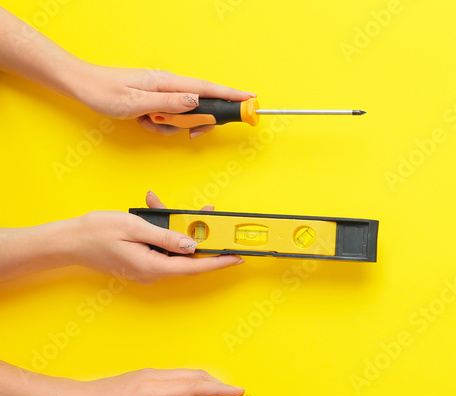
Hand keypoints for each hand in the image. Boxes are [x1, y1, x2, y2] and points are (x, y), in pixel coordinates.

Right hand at [64, 190, 241, 283]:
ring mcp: (146, 269)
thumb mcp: (135, 228)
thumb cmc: (96, 232)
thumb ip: (166, 237)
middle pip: (188, 257)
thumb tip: (192, 245)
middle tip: (215, 220)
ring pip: (174, 250)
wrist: (67, 241)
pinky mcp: (141, 263)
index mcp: (153, 266)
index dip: (219, 262)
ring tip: (178, 207)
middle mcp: (153, 272)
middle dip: (202, 237)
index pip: (195, 266)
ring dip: (180, 229)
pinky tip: (154, 209)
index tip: (237, 257)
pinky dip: (163, 230)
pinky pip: (161, 248)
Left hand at [73, 63, 252, 137]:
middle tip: (190, 131)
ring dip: (174, 125)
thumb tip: (196, 101)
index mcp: (168, 82)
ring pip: (185, 113)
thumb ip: (169, 103)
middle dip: (198, 121)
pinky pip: (171, 116)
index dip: (232, 95)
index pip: (208, 89)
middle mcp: (169, 85)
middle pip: (201, 104)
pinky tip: (146, 123)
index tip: (251, 100)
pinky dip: (162, 124)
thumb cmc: (105, 92)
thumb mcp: (137, 102)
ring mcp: (164, 92)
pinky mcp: (157, 100)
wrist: (83, 85)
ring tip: (152, 124)